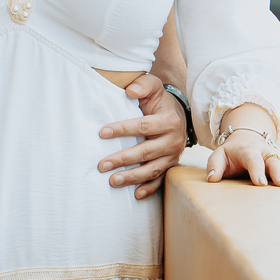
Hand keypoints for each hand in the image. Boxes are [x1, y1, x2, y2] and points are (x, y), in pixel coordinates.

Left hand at [98, 74, 188, 200]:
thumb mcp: (154, 88)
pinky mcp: (171, 166)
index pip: (143, 126)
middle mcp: (174, 140)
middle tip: (102, 165)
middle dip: (123, 159)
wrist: (178, 114)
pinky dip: (149, 188)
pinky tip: (136, 194)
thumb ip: (143, 85)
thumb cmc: (159, 101)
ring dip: (132, 177)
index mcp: (169, 121)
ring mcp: (173, 156)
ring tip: (112, 181)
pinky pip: (161, 180)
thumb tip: (130, 90)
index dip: (122, 129)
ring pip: (152, 169)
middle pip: (146, 151)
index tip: (102, 133)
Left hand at [206, 128, 279, 188]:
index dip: (256, 170)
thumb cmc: (231, 153)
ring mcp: (277, 156)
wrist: (246, 138)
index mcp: (248, 151)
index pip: (252, 160)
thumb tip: (211, 179)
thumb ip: (214, 166)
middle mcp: (266, 152)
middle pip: (274, 161)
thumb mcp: (219, 155)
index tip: (260, 183)